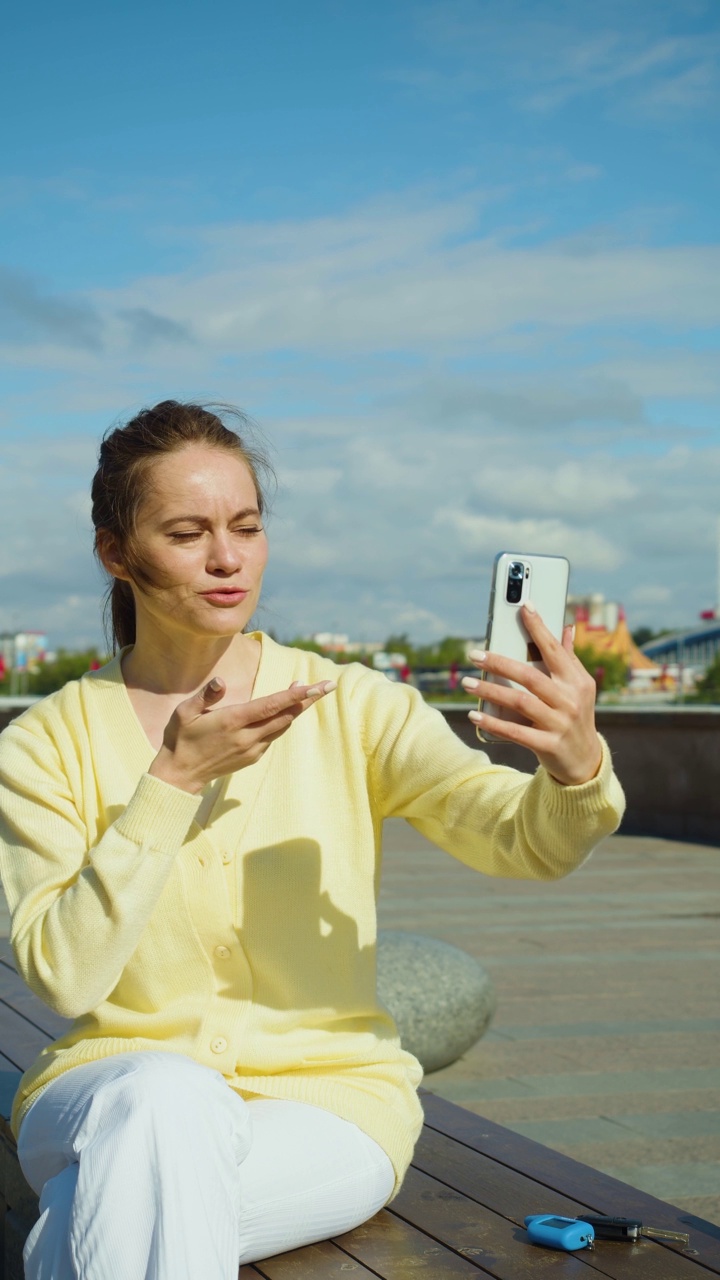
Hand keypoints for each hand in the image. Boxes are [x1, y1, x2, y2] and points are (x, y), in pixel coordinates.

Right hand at [149, 678, 336, 793]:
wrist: (180, 775)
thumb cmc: (180, 738)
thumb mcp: (184, 712)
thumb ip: (205, 695)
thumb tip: (220, 681)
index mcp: (233, 722)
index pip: (271, 705)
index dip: (295, 695)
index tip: (314, 686)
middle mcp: (247, 737)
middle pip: (285, 716)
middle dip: (307, 700)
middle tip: (327, 685)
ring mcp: (251, 749)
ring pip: (282, 727)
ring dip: (296, 709)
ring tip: (309, 692)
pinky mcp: (252, 758)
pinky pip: (273, 736)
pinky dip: (282, 721)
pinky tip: (285, 710)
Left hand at [462, 603, 601, 785]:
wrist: (585, 760)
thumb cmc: (576, 715)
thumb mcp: (579, 687)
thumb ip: (569, 658)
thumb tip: (568, 628)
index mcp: (576, 681)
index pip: (554, 650)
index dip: (539, 628)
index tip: (524, 607)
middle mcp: (569, 700)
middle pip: (530, 676)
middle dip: (499, 663)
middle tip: (474, 655)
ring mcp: (559, 723)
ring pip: (519, 702)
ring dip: (490, 691)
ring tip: (467, 683)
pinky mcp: (548, 744)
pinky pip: (516, 731)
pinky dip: (493, 722)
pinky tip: (475, 714)